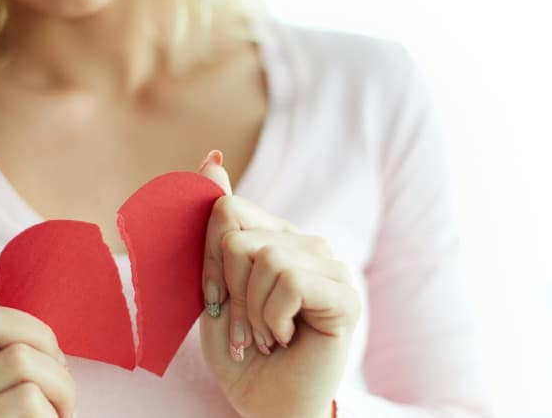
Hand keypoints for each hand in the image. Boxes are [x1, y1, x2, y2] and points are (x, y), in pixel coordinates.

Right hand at [0, 306, 76, 417]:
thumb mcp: (8, 384)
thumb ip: (18, 357)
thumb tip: (54, 351)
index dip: (37, 334)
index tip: (50, 360)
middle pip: (21, 357)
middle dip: (60, 376)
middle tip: (60, 404)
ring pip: (30, 387)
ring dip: (62, 401)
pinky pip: (33, 414)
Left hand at [197, 151, 360, 417]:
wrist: (268, 405)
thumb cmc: (242, 352)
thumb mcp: (215, 287)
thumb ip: (214, 229)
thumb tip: (212, 158)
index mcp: (273, 237)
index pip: (226, 209)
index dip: (208, 259)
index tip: (216, 301)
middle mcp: (304, 243)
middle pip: (236, 233)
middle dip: (227, 290)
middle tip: (245, 327)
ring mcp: (328, 264)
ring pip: (261, 257)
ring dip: (251, 312)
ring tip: (268, 335)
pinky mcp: (343, 292)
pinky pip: (288, 279)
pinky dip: (273, 317)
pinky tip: (287, 337)